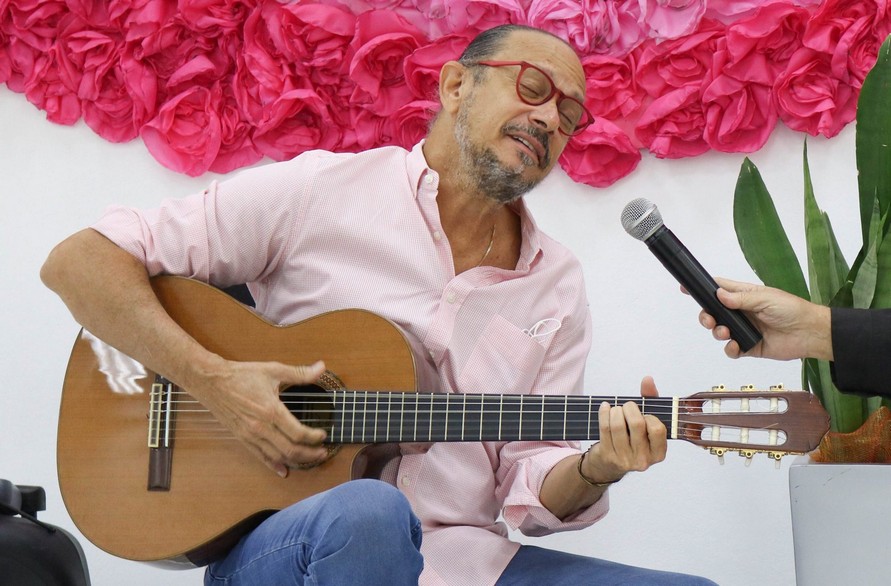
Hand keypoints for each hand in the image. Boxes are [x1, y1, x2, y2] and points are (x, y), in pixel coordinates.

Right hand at [189, 358, 328, 477]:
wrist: (212, 382)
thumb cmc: (241, 375)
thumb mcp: (273, 370)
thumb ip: (300, 373)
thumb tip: (321, 367)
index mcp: (271, 411)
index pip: (298, 433)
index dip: (314, 438)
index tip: (323, 435)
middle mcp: (261, 427)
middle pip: (291, 450)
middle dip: (311, 454)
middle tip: (323, 452)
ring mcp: (251, 436)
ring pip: (277, 457)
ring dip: (296, 461)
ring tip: (310, 459)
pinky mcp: (242, 439)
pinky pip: (261, 457)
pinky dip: (274, 465)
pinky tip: (284, 470)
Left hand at [581, 376, 667, 483]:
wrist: (609, 465)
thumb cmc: (632, 439)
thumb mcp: (646, 423)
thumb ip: (650, 400)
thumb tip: (647, 379)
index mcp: (658, 453)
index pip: (658, 429)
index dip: (649, 416)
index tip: (644, 414)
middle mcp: (643, 460)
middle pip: (637, 424)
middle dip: (630, 408)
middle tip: (627, 406)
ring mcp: (625, 459)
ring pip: (618, 425)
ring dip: (615, 411)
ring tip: (616, 409)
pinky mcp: (608, 455)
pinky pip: (604, 428)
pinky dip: (604, 413)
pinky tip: (605, 408)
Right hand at [695, 278, 831, 360]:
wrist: (809, 333)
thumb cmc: (791, 309)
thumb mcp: (766, 298)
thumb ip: (741, 298)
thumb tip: (719, 295)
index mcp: (744, 296)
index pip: (719, 289)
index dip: (702, 288)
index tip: (685, 288)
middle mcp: (741, 312)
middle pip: (713, 313)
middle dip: (706, 316)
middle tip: (709, 320)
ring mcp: (743, 330)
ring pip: (719, 331)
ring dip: (717, 332)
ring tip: (725, 333)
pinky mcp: (748, 346)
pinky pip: (731, 350)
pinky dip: (730, 349)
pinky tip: (736, 345)